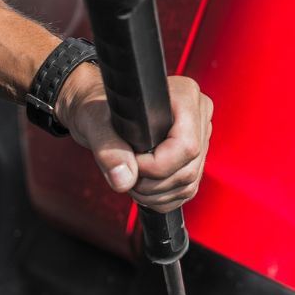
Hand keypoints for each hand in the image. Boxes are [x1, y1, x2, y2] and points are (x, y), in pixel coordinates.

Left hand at [59, 69, 213, 212]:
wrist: (99, 114)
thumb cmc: (98, 108)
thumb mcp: (95, 123)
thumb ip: (108, 149)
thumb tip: (124, 179)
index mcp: (184, 97)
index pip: (186, 146)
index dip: (157, 165)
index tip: (131, 163)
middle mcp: (198, 115)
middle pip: (188, 169)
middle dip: (152, 183)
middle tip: (126, 174)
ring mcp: (199, 138)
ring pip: (188, 184)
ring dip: (155, 194)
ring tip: (131, 179)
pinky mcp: (194, 158)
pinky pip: (186, 190)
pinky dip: (162, 198)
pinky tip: (143, 187)